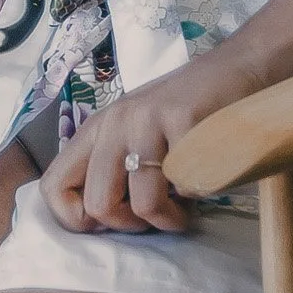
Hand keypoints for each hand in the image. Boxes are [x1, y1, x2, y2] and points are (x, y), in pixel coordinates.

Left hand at [39, 60, 237, 236]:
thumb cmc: (187, 111)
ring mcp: (147, 121)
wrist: (239, 67)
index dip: (77, 219)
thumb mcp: (137, 132)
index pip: (53, 187)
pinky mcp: (184, 121)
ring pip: (144, 204)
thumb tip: (98, 221)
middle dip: (131, 225)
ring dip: (171, 219)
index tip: (112, 219)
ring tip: (186, 206)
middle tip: (156, 216)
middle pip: (99, 206)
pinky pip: (188, 186)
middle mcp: (114, 123)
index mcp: (96, 129)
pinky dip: (201, 190)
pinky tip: (209, 171)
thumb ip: (113, 166)